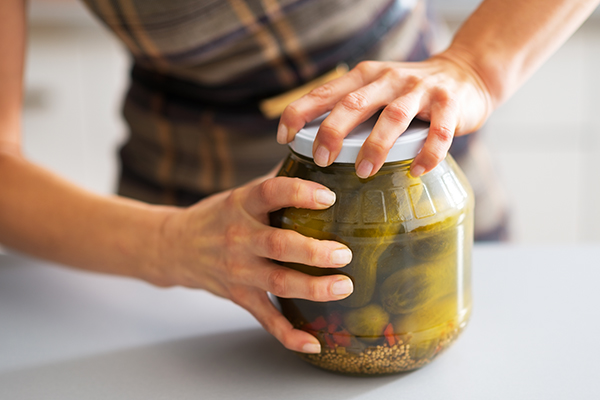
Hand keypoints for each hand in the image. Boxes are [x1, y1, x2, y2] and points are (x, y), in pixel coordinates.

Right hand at [156, 173, 353, 353]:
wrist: (175, 247)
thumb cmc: (216, 217)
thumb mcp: (240, 194)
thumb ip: (275, 183)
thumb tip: (317, 163)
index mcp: (242, 205)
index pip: (270, 193)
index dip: (299, 193)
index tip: (328, 197)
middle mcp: (239, 237)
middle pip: (279, 244)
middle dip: (314, 251)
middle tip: (344, 253)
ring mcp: (239, 270)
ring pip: (278, 282)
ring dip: (313, 288)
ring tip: (344, 287)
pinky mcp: (240, 295)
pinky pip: (265, 318)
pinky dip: (288, 334)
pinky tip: (314, 341)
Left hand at [277, 51, 492, 177]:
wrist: (465, 73)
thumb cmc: (408, 92)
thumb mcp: (375, 90)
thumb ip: (350, 108)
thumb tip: (312, 143)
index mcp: (365, 77)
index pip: (325, 92)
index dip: (300, 112)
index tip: (284, 137)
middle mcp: (389, 79)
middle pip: (354, 104)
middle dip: (333, 132)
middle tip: (321, 160)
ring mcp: (419, 91)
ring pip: (392, 117)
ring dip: (376, 146)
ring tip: (363, 172)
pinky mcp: (449, 104)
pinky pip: (438, 132)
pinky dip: (427, 153)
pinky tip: (416, 171)